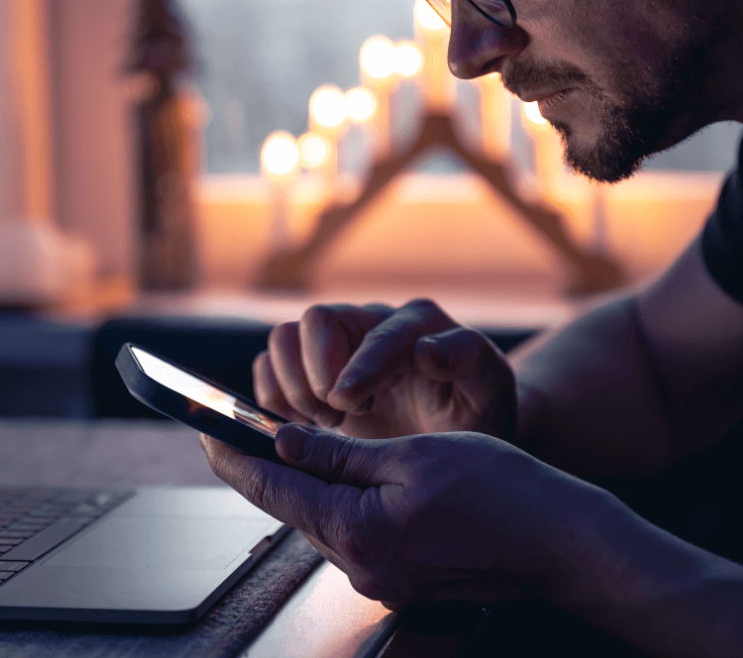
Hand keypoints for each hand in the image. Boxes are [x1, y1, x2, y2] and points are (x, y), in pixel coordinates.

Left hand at [202, 425, 592, 607]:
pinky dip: (334, 500)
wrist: (558, 540)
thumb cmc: (496, 489)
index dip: (233, 457)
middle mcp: (360, 566)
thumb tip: (284, 441)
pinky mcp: (396, 578)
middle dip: (263, 468)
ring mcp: (378, 579)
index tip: (204, 432)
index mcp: (356, 532)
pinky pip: (348, 532)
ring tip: (284, 444)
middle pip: (291, 507)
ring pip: (319, 519)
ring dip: (301, 482)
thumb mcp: (408, 455)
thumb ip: (337, 453)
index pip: (272, 490)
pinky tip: (336, 476)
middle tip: (236, 430)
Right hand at [254, 299, 515, 439]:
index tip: (346, 404)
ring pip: (284, 339)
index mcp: (417, 325)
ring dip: (292, 385)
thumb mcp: (487, 390)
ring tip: (325, 424)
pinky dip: (273, 395)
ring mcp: (336, 345)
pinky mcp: (310, 369)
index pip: (376, 332)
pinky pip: (269, 364)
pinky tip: (302, 425)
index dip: (358, 366)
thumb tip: (427, 349)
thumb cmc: (473, 412)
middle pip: (316, 320)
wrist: (455, 435)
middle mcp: (370, 325)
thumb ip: (467, 360)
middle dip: (317, 373)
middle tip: (338, 418)